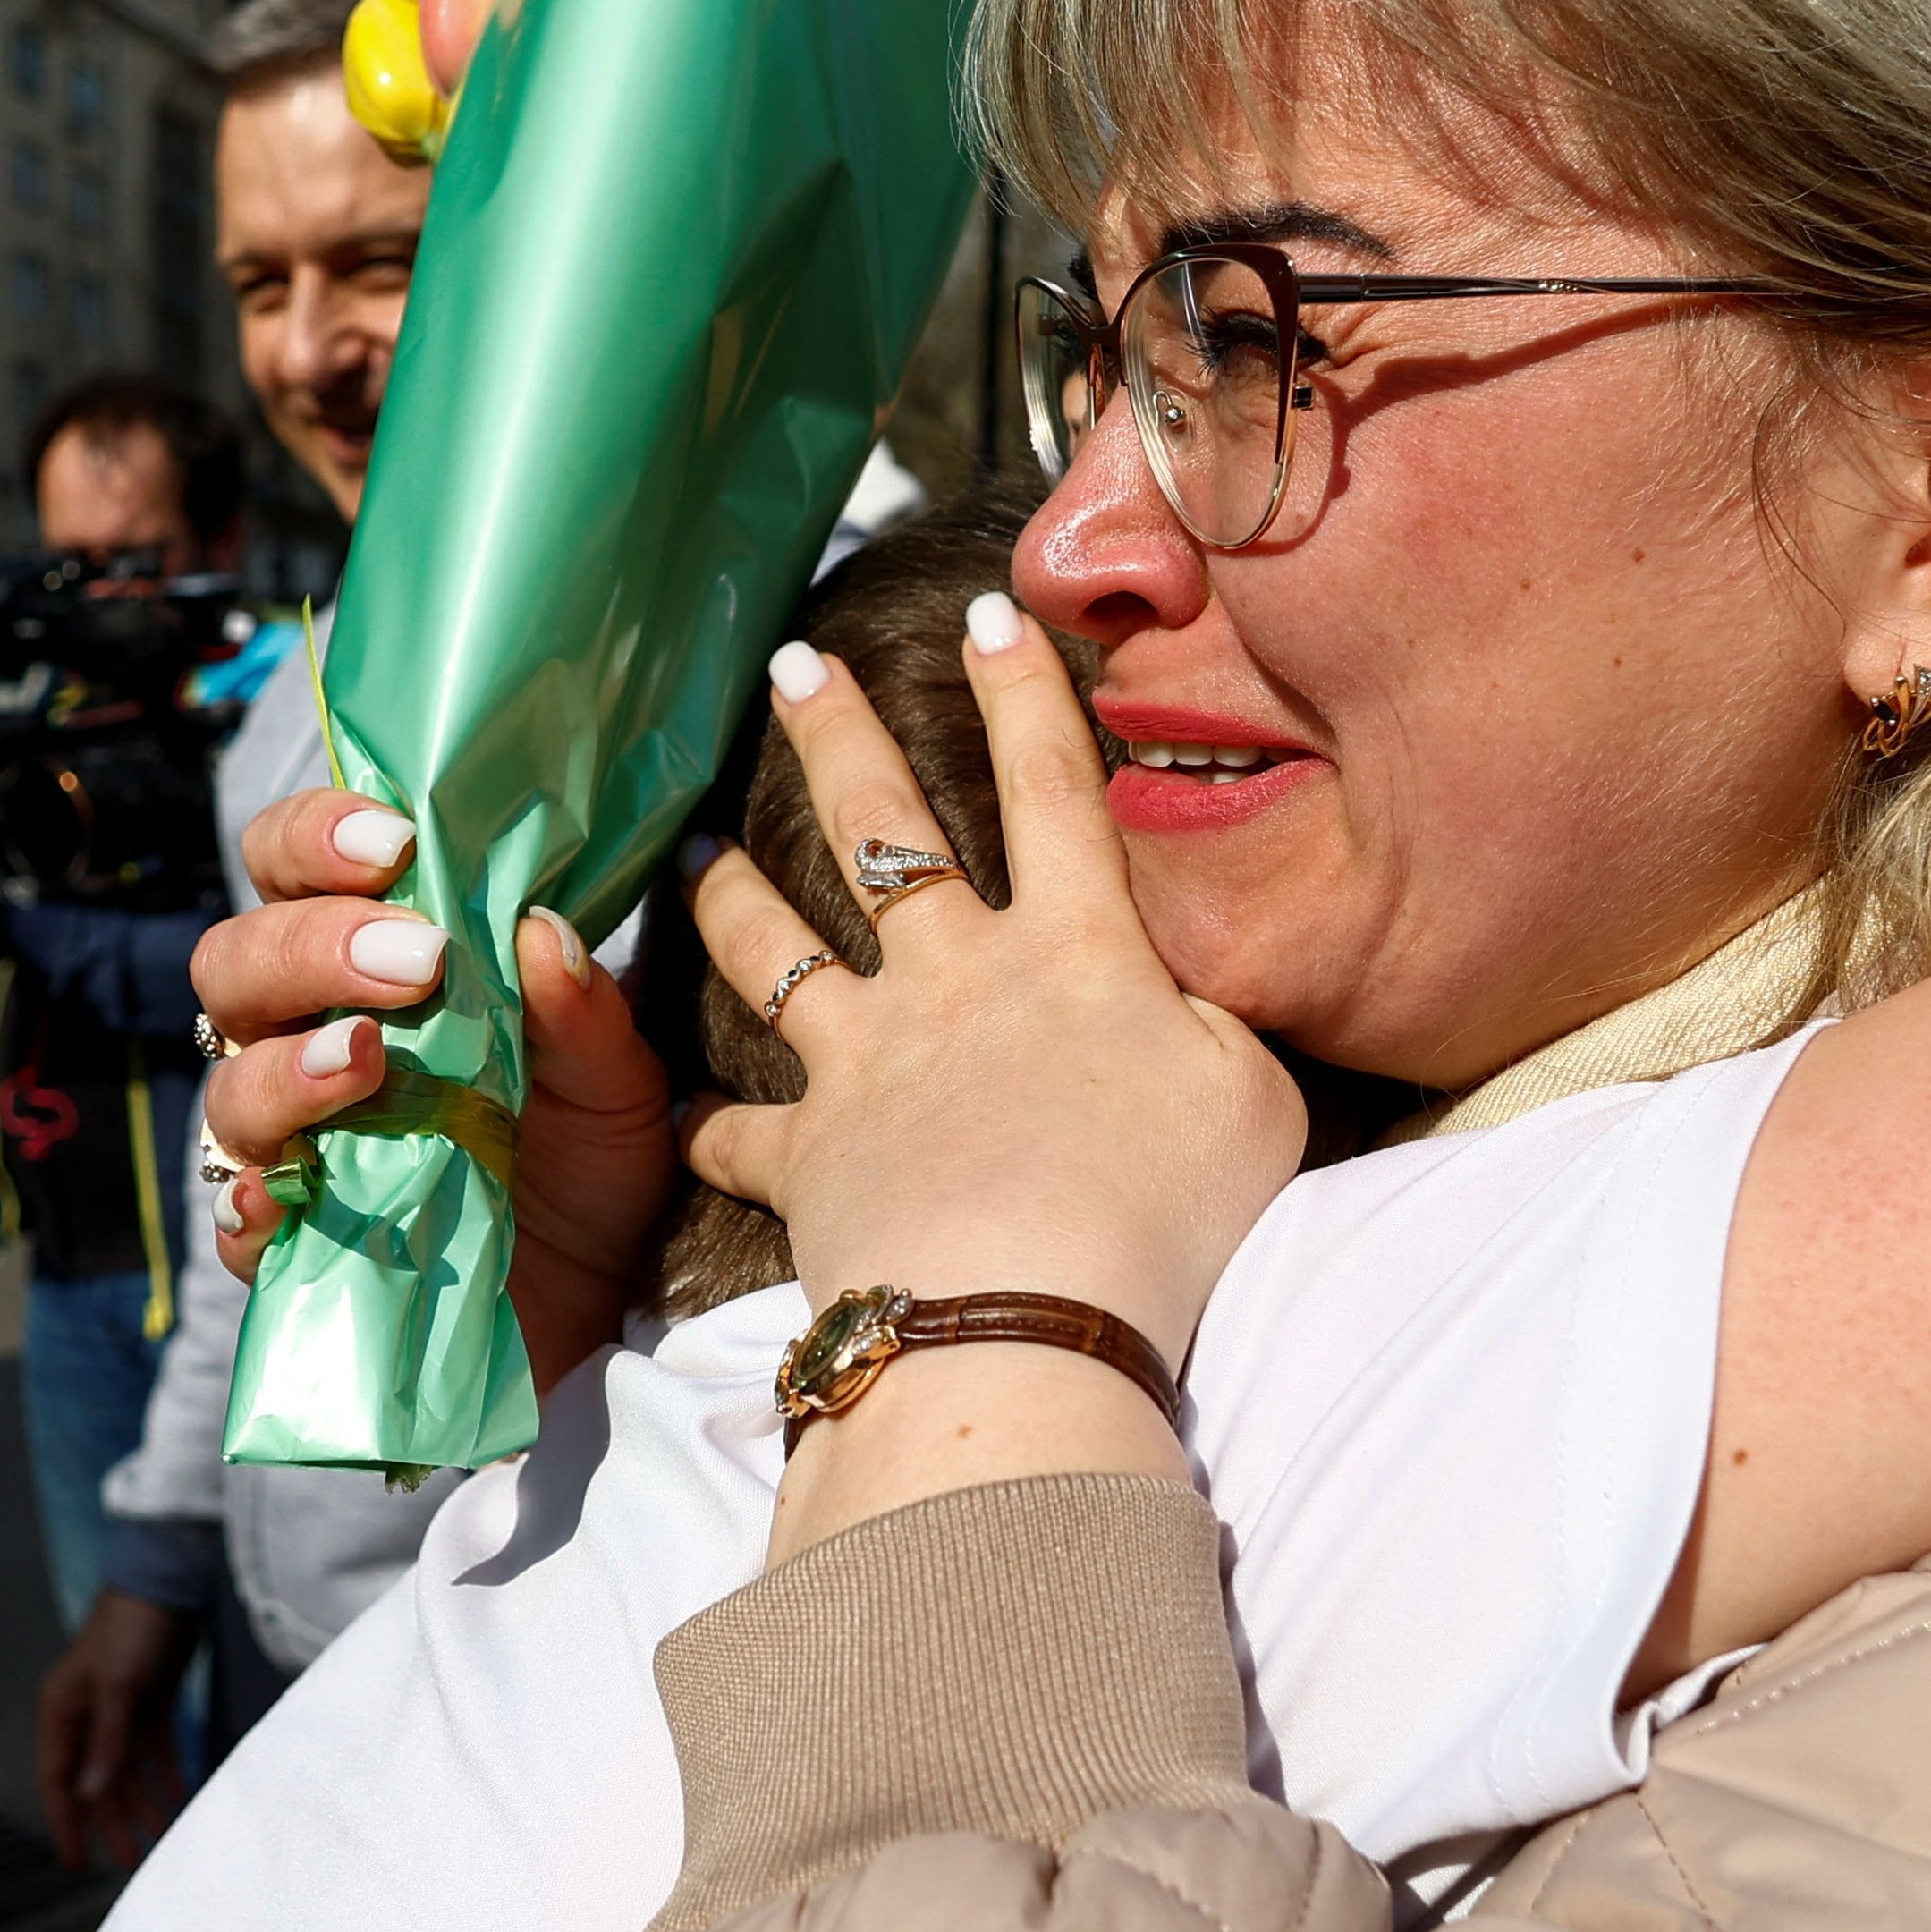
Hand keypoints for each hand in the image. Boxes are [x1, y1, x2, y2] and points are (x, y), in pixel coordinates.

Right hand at [36, 1588, 192, 1870]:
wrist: (169, 1580)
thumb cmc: (134, 1627)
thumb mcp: (119, 1688)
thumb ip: (108, 1744)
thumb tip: (91, 1796)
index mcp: (62, 1713)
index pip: (58, 1781)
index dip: (67, 1823)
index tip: (78, 1863)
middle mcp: (86, 1716)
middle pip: (98, 1782)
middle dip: (115, 1823)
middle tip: (135, 1863)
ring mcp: (119, 1709)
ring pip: (129, 1770)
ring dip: (146, 1802)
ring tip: (167, 1839)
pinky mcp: (151, 1700)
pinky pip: (156, 1749)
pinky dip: (168, 1772)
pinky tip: (183, 1797)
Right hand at [191, 792, 672, 1384]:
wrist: (599, 1305)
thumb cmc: (591, 1159)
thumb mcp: (618, 1083)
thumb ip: (581, 1011)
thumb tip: (539, 929)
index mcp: (370, 964)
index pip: (293, 864)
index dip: (317, 836)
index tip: (396, 840)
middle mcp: (308, 1036)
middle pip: (236, 961)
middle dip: (310, 946)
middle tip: (414, 961)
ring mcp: (291, 1141)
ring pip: (229, 1084)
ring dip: (288, 1066)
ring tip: (367, 1061)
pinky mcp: (289, 1241)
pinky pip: (232, 1217)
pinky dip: (249, 1201)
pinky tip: (287, 1189)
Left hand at [685, 598, 1303, 1557]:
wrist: (1025, 1320)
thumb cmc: (1163, 1211)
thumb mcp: (1251, 1097)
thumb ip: (1213, 1024)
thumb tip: (1187, 995)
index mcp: (1075, 949)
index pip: (1052, 791)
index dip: (1025, 695)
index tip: (988, 611)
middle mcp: (955, 980)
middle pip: (888, 831)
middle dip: (838, 736)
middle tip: (797, 667)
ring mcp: (869, 1062)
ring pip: (776, 952)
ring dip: (727, 893)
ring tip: (688, 850)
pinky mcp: (810, 1157)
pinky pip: (738, 1136)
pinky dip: (708, 1129)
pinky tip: (679, 1118)